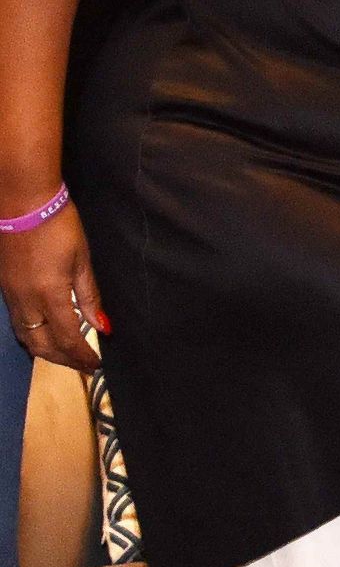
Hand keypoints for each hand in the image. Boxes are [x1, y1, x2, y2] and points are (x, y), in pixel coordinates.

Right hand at [1, 202, 107, 370]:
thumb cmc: (59, 226)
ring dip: (47, 350)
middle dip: (64, 359)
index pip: (67, 338)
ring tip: (67, 354)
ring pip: (26, 337)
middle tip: (83, 364)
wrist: (22, 202)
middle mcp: (26, 302)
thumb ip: (90, 297)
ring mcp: (12, 296)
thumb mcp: (82, 260)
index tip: (95, 364)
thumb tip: (103, 326)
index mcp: (49, 295)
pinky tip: (45, 333)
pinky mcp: (5, 288)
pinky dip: (33, 336)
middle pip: (43, 345)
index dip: (82, 355)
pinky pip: (18, 323)